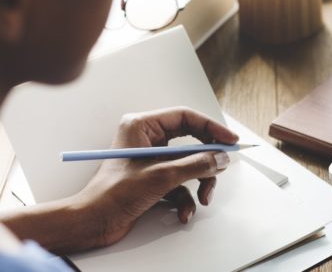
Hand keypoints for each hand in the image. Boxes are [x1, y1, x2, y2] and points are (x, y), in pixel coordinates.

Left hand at [75, 107, 238, 247]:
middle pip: (191, 142)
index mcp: (142, 126)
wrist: (93, 223)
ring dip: (199, 183)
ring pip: (189, 164)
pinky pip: (180, 182)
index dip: (212, 128)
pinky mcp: (153, 177)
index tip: (230, 140)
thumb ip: (196, 164)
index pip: (186, 117)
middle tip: (221, 168)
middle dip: (206, 161)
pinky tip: (184, 212)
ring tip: (202, 198)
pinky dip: (186, 198)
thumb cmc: (113, 194)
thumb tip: (221, 158)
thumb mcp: (162, 176)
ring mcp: (151, 159)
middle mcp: (147, 138)